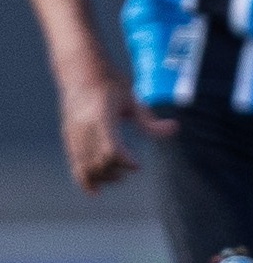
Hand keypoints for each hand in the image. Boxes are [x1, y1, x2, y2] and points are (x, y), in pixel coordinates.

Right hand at [59, 72, 175, 192]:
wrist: (80, 71)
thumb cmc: (111, 83)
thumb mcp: (133, 99)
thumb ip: (149, 120)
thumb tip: (174, 129)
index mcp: (101, 116)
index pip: (111, 148)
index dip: (125, 161)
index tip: (137, 165)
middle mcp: (83, 127)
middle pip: (98, 161)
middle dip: (115, 171)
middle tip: (130, 169)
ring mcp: (73, 133)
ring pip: (85, 166)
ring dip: (102, 177)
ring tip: (118, 178)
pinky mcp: (68, 137)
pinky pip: (74, 163)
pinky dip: (83, 179)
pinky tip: (95, 192)